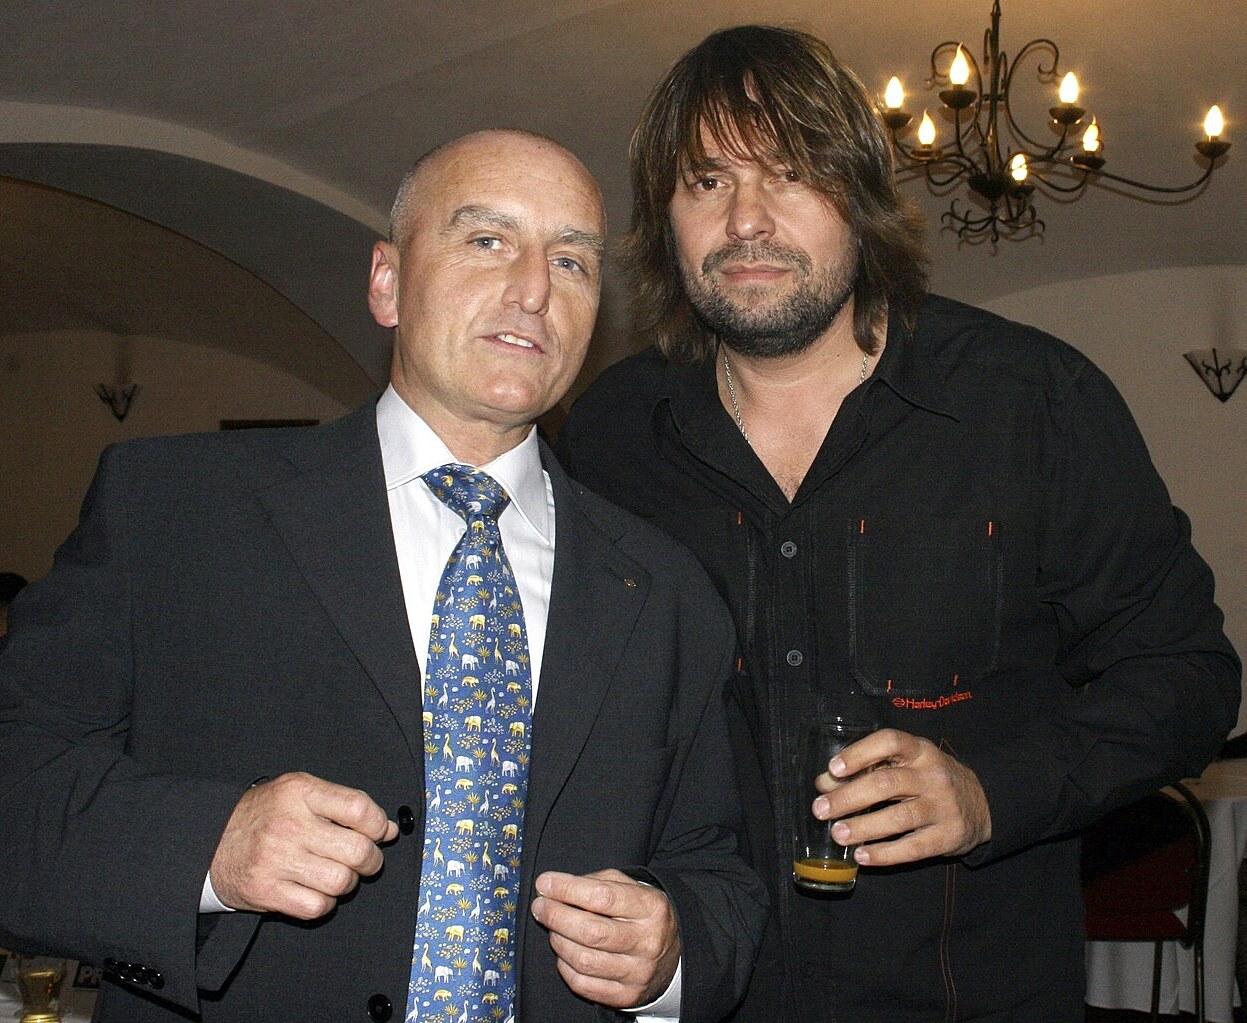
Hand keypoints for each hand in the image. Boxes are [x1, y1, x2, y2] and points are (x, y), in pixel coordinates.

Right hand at [209, 771, 397, 919]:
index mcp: (299, 792)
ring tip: (336, 874)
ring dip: (348, 882)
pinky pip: (318, 907)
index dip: (378, 824)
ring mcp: (276, 860)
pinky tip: (316, 891)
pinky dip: (325, 903)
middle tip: (364, 859)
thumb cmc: (265, 815)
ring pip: (342, 882)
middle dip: (371, 860)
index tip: (378, 832)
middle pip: (358, 850)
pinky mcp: (266, 891)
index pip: (360, 808)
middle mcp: (289, 824)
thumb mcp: (299, 792)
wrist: (209, 842)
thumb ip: (344, 804)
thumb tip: (388, 829)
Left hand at [531, 868, 679, 1008]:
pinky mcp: (627, 996)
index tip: (545, 883)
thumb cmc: (643, 915)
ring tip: (553, 928)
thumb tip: (556, 887)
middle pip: (591, 931)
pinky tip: (565, 953)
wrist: (675, 954)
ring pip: (583, 959)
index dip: (567, 889)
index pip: (603, 896)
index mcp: (652, 908)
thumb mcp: (632, 888)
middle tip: (540, 906)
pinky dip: (565, 967)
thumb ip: (598, 882)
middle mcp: (648, 942)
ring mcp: (638, 973)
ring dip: (558, 940)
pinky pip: (583, 984)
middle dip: (556, 916)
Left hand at [811, 728, 990, 865]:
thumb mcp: (905, 765)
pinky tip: (862, 856)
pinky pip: (913, 848)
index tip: (834, 769)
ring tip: (838, 834)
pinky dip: (884, 854)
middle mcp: (932, 775)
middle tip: (820, 810)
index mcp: (919, 751)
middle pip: (886, 784)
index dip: (859, 753)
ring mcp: (943, 806)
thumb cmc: (929, 780)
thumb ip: (865, 770)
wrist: (982, 804)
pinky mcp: (948, 836)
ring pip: (898, 818)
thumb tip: (824, 783)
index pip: (889, 742)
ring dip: (863, 828)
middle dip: (848, 797)